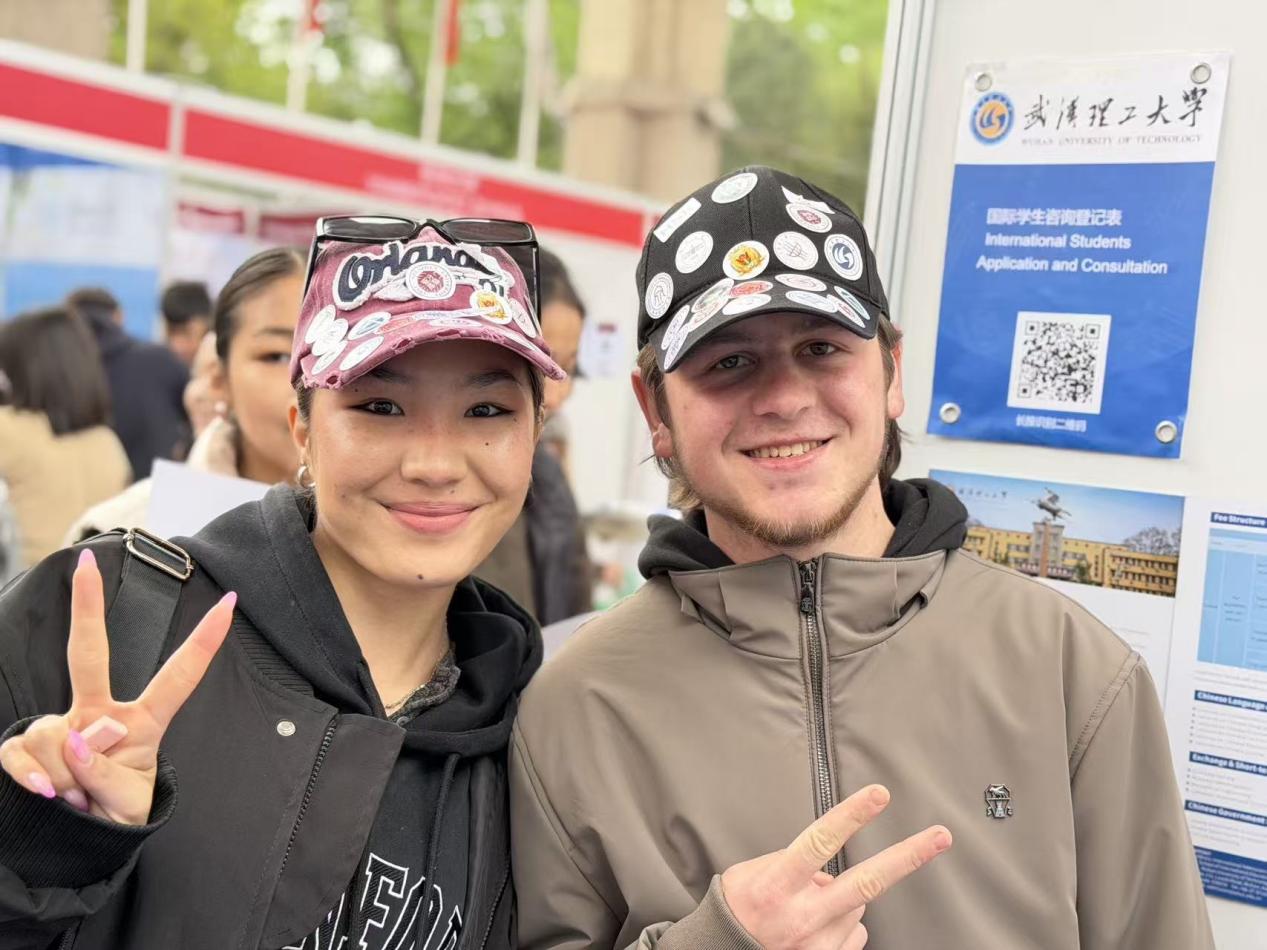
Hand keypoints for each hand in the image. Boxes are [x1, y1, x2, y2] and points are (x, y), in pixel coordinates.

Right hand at [0, 549, 234, 824]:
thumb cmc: (117, 815)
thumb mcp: (129, 805)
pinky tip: (44, 795)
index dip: (205, 642)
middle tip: (87, 563)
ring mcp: (60, 727)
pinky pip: (20, 752)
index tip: (230, 602)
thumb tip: (76, 742)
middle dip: (86, 608)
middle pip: (90, 656)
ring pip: (55, 739)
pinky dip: (30, 778)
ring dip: (68, 782)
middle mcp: (100, 714)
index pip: (179, 677)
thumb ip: (109, 777)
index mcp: (144, 722)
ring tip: (79, 800)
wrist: (78, 844)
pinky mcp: (26, 747)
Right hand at [720, 785, 950, 948]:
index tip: (879, 794)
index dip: (852, 816)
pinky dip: (842, 925)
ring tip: (808, 907)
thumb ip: (789, 863)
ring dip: (842, 900)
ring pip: (857, 906)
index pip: (820, 843)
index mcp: (776, 885)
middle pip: (866, 882)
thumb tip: (826, 868)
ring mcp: (818, 946)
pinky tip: (815, 928)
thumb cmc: (735, 911)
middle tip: (940, 836)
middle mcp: (801, 917)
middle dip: (907, 856)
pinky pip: (855, 934)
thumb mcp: (749, 873)